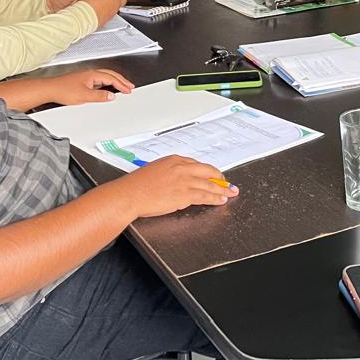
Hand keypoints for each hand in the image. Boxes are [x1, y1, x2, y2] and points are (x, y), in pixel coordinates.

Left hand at [47, 68, 134, 105]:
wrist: (50, 90)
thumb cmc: (63, 90)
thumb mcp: (84, 96)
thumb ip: (99, 96)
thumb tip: (111, 96)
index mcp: (92, 75)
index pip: (111, 78)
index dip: (121, 84)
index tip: (128, 90)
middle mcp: (90, 74)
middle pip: (110, 75)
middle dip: (121, 80)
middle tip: (130, 86)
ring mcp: (86, 77)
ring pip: (105, 77)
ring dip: (115, 81)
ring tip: (122, 87)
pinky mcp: (82, 81)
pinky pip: (99, 80)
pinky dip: (107, 83)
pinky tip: (107, 89)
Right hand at [78, 0, 126, 25]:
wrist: (85, 17)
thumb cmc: (86, 4)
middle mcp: (116, 2)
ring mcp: (114, 11)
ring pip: (118, 6)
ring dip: (112, 4)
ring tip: (102, 4)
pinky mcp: (111, 18)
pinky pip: (112, 13)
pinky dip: (108, 11)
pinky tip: (101, 11)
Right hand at [118, 155, 239, 217]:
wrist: (129, 194)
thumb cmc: (135, 186)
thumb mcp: (153, 171)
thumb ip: (167, 173)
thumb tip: (173, 180)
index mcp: (173, 160)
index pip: (195, 164)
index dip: (206, 171)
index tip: (212, 174)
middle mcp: (181, 168)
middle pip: (207, 171)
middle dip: (219, 177)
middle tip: (226, 182)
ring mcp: (185, 180)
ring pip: (209, 184)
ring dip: (222, 189)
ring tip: (230, 192)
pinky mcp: (185, 194)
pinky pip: (205, 195)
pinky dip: (215, 198)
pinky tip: (221, 199)